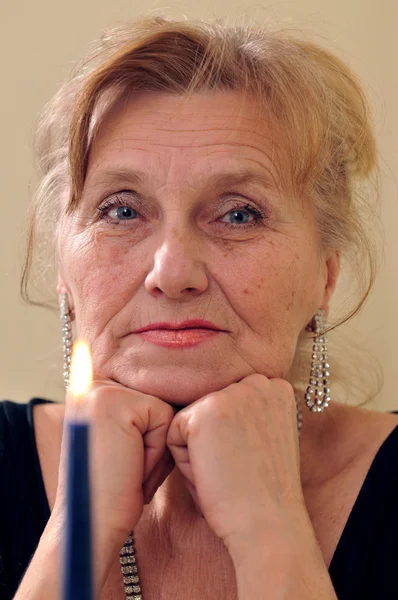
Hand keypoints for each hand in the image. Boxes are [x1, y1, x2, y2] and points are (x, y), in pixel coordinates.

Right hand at [54, 381, 175, 568]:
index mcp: (91, 390)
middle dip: (154, 442)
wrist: (90, 527)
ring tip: (128, 470)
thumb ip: (137, 415)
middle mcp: (92, 383)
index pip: (150, 401)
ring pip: (164, 411)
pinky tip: (131, 469)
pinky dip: (157, 452)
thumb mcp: (123, 442)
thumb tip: (177, 399)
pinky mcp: (116, 402)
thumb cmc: (111, 492)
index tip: (125, 465)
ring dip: (157, 449)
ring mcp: (100, 390)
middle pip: (159, 402)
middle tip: (127, 470)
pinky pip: (165, 419)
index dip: (149, 438)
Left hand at [166, 374, 303, 548]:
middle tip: (239, 470)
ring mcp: (230, 394)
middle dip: (214, 443)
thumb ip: (249, 413)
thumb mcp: (267, 437)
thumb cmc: (264, 492)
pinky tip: (213, 475)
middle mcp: (257, 382)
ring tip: (226, 473)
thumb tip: (216, 410)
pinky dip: (185, 463)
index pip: (229, 405)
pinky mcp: (204, 412)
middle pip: (208, 410)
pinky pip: (174, 434)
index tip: (252, 463)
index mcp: (275, 388)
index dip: (232, 440)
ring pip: (190, 422)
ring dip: (198, 452)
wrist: (269, 524)